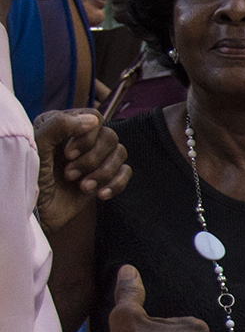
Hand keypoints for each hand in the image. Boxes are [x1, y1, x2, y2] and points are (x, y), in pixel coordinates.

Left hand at [33, 110, 129, 232]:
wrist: (37, 213)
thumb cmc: (31, 178)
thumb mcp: (38, 146)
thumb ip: (60, 125)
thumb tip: (94, 120)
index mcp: (64, 126)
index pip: (94, 117)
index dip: (87, 136)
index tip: (68, 155)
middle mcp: (82, 139)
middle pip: (110, 137)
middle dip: (92, 160)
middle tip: (70, 175)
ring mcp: (95, 158)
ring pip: (121, 153)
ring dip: (103, 173)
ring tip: (83, 187)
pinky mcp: (105, 177)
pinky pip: (126, 172)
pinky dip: (116, 184)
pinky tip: (100, 195)